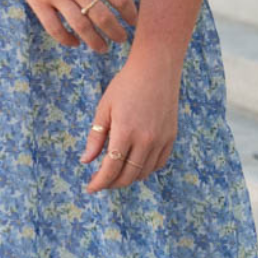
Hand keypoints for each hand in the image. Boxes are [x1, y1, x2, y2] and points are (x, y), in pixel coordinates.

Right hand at [0, 0, 137, 52]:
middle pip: (102, 16)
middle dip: (116, 32)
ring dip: (95, 42)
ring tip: (103, 48)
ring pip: (80, 27)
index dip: (130, 13)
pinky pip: (55, 28)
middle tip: (121, 39)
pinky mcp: (37, 2)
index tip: (133, 22)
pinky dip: (67, 40)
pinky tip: (76, 43)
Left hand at [80, 54, 180, 191]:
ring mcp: (161, 140)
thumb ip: (95, 137)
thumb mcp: (104, 108)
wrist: (156, 69)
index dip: (99, 182)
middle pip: (127, 176)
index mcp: (125, 132)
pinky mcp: (171, 137)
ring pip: (143, 173)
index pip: (111, 168)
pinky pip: (158, 163)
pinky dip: (145, 170)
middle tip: (100, 182)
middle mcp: (146, 139)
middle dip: (111, 184)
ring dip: (128, 178)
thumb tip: (86, 160)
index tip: (90, 188)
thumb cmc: (125, 85)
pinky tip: (134, 165)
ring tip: (115, 174)